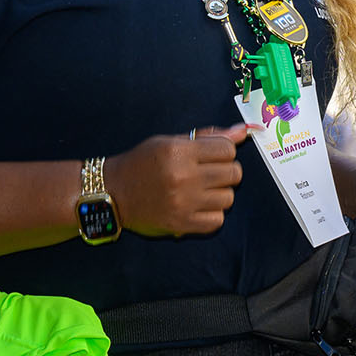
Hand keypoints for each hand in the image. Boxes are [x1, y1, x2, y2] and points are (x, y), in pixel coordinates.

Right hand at [105, 125, 249, 236]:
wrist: (114, 193)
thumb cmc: (142, 163)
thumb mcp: (170, 141)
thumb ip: (207, 137)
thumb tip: (241, 131)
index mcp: (179, 152)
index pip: (227, 149)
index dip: (223, 151)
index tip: (212, 155)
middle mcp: (183, 177)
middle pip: (233, 173)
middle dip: (225, 171)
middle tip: (208, 172)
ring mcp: (183, 203)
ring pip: (228, 198)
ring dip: (219, 193)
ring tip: (201, 190)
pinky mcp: (182, 224)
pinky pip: (217, 220)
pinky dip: (212, 213)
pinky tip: (198, 206)